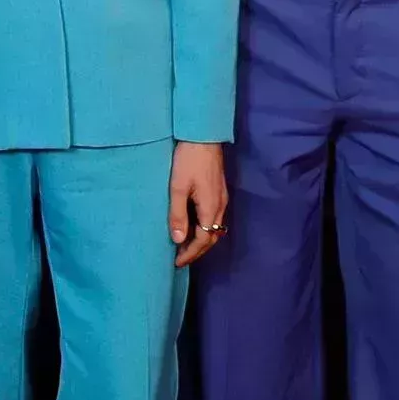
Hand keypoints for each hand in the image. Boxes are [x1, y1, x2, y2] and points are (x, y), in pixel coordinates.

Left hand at [169, 142, 227, 268]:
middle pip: (212, 238)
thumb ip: (178, 214)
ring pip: (215, 229)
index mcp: (211, 208)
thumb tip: (178, 240)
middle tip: (181, 259)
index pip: (203, 240)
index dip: (190, 253)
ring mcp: (222, 198)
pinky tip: (193, 226)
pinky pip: (214, 218)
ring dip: (201, 240)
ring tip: (185, 246)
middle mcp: (220, 206)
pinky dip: (204, 229)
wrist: (203, 136)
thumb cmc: (188, 160)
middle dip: (197, 251)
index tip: (177, 262)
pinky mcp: (219, 191)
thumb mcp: (177, 188)